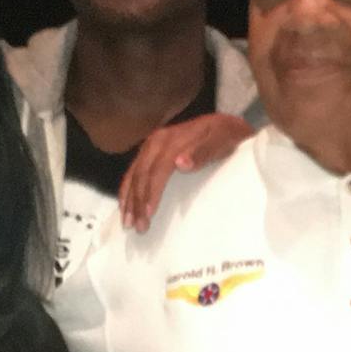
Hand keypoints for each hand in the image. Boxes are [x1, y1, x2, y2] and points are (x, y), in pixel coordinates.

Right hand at [117, 112, 254, 230]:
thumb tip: (181, 163)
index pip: (157, 170)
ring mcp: (151, 146)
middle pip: (141, 175)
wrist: (223, 124)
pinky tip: (125, 206)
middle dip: (137, 202)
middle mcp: (157, 141)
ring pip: (133, 174)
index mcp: (172, 140)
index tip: (149, 214)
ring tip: (128, 223)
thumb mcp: (221, 142)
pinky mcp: (149, 151)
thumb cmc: (225, 136)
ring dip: (129, 200)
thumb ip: (202, 152)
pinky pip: (133, 171)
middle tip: (138, 227)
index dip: (152, 193)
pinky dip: (127, 190)